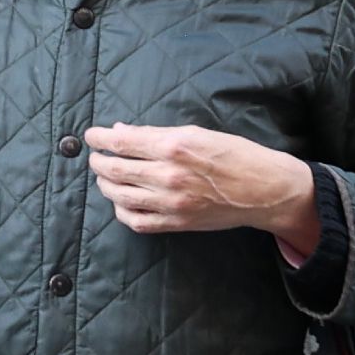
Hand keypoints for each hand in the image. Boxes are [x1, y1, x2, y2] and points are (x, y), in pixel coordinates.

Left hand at [84, 124, 318, 246]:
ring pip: (120, 197)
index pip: (122, 142)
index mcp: (174, 147)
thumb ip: (156, 134)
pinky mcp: (176, 222)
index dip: (99, 139)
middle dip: (99, 162)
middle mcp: (169, 175)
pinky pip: (136, 221)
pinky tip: (122, 202)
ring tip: (106, 177)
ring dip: (106, 185)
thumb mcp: (197, 133)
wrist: (263, 189)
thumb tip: (121, 132)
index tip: (91, 136)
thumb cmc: (234, 154)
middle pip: (115, 169)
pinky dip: (122, 212)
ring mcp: (171, 202)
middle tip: (96, 157)